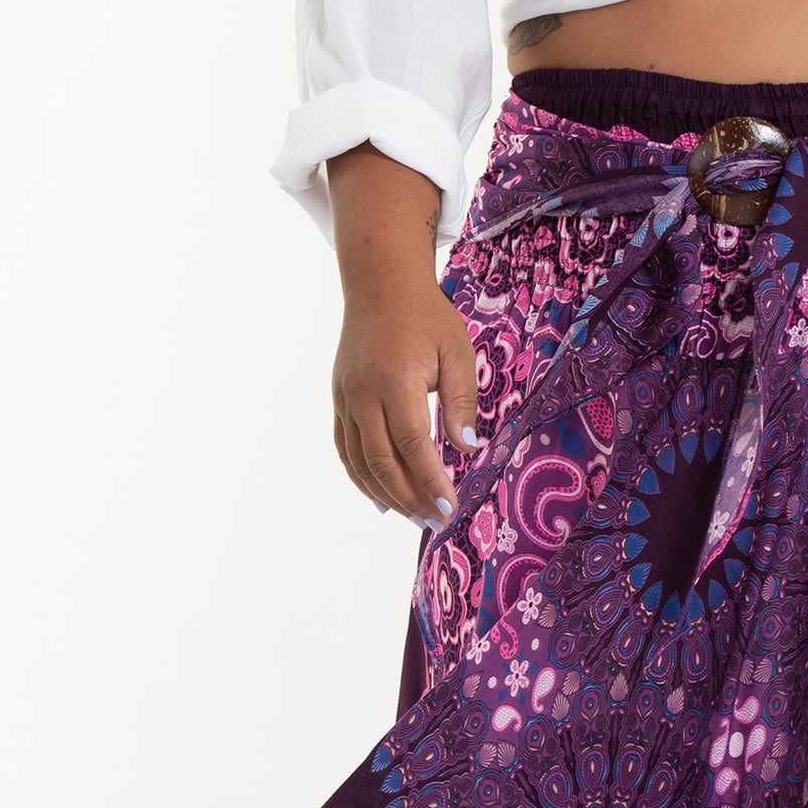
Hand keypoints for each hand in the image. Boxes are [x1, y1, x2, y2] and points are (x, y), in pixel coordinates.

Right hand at [332, 273, 477, 525]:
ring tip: (414, 519)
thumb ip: (463, 400)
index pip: (413, 444)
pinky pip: (345, 448)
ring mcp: (346, 398)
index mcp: (396, 380)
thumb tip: (468, 448)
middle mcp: (364, 394)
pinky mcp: (339, 399)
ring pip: (360, 460)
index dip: (431, 481)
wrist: (380, 285)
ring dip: (387, 495)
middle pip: (383, 461)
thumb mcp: (457, 351)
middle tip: (435, 522)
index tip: (450, 508)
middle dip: (411, 498)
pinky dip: (360, 477)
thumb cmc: (426, 317)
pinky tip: (380, 498)